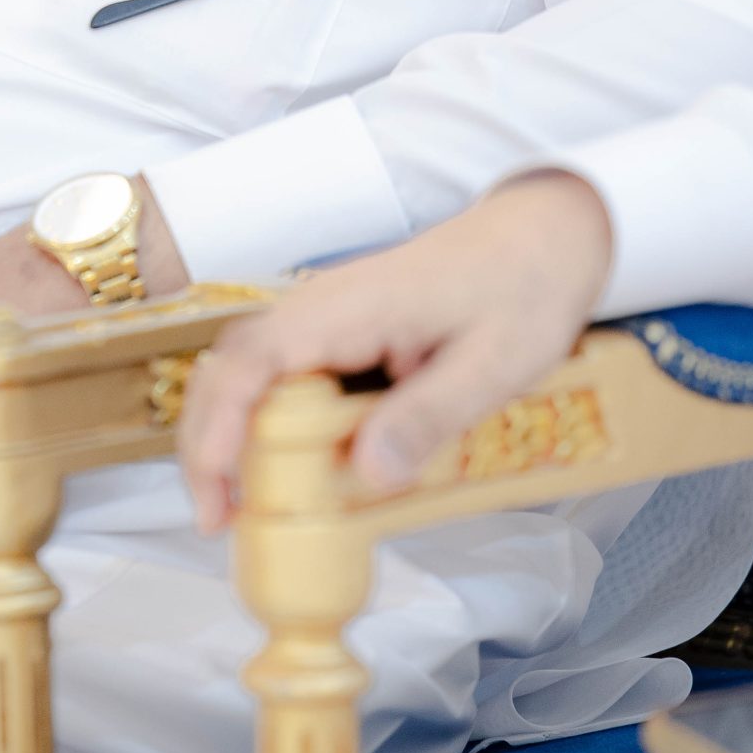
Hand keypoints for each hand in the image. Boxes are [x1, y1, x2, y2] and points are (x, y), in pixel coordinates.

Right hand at [178, 172, 612, 531]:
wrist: (545, 234)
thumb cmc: (524, 288)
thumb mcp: (494, 363)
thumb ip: (429, 415)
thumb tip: (368, 474)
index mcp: (350, 307)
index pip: (253, 358)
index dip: (221, 424)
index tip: (219, 488)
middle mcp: (321, 307)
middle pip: (229, 367)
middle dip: (207, 442)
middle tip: (217, 519)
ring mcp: (327, 318)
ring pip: (249, 373)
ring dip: (230, 435)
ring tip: (240, 506)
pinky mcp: (341, 333)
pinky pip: (285, 377)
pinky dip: (268, 425)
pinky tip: (290, 472)